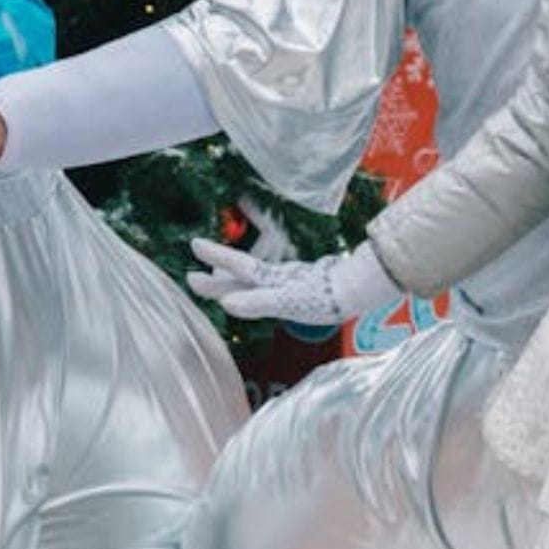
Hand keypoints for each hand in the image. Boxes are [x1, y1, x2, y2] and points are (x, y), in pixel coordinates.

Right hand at [186, 238, 396, 325]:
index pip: (237, 267)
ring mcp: (287, 282)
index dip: (216, 256)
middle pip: (240, 275)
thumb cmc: (324, 297)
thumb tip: (226, 304)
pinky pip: (267, 284)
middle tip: (192, 276)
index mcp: (270, 280)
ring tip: (218, 278)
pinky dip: (254, 285)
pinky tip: (257, 290)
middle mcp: (276, 278)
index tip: (194, 244)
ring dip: (233, 279)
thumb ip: (258, 302)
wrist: (356, 290)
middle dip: (216, 275)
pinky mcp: (299, 288)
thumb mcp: (287, 302)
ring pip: (253, 278)